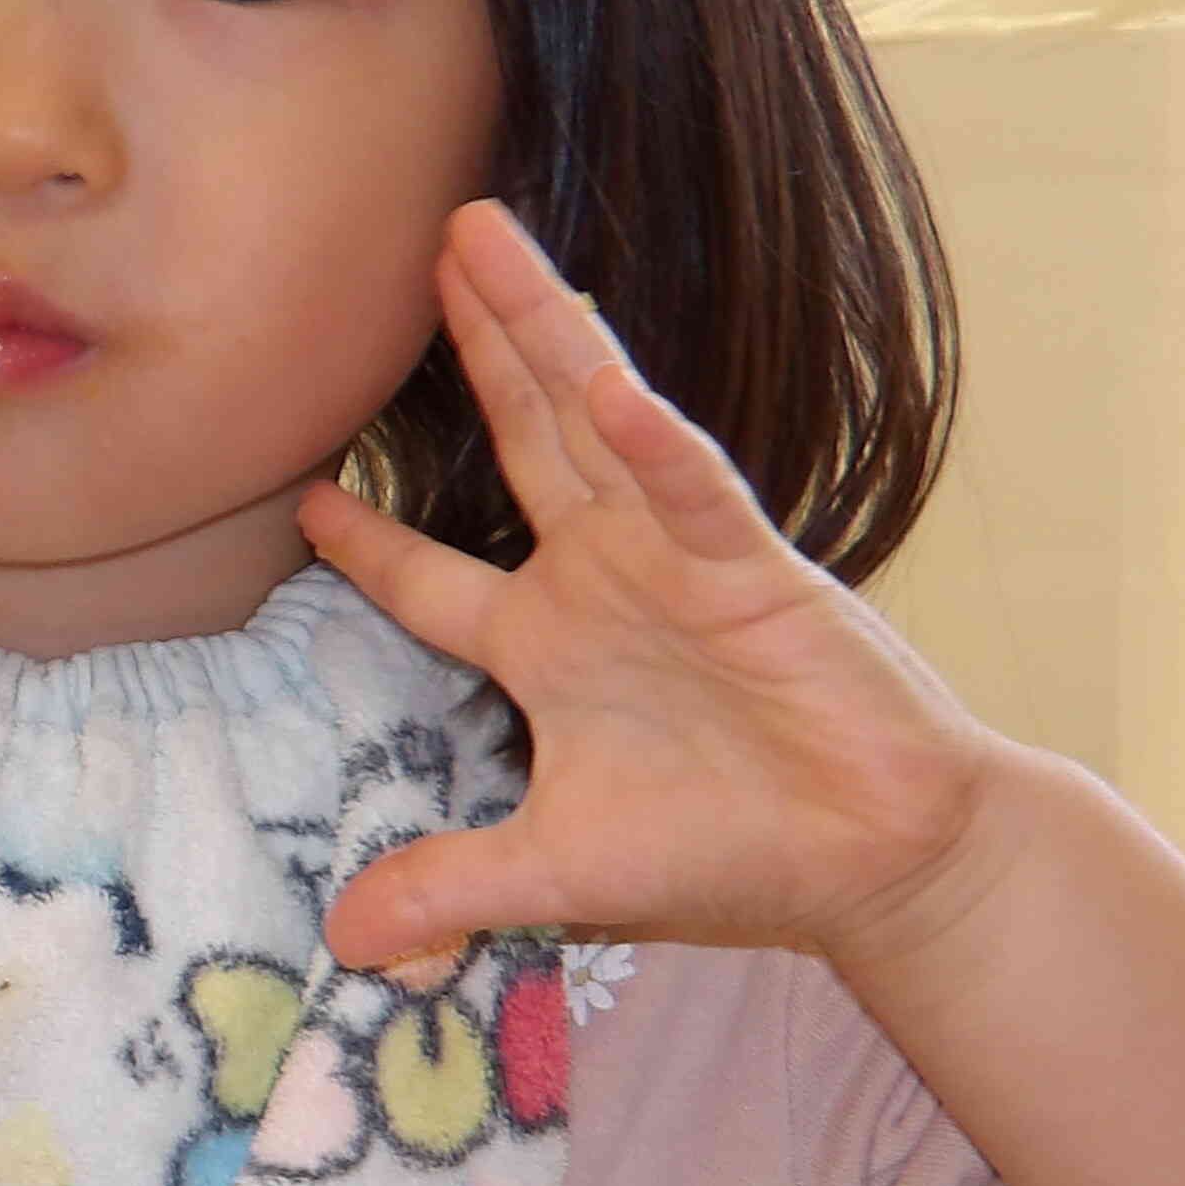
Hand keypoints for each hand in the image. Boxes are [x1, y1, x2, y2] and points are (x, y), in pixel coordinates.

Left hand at [302, 198, 1007, 972]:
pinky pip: (694, 495)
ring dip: (540, 331)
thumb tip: (346, 948)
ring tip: (480, 237)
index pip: (429, 580)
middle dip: (474, 343)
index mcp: (546, 643)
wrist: (881, 865)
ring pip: (591, 421)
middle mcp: (603, 579)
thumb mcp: (556, 875)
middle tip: (423, 242)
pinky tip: (610, 386)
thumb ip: (448, 889)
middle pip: (516, 437)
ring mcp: (677, 562)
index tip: (303, 497)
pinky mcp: (757, 576)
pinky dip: (654, 445)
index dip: (368, 541)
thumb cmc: (731, 854)